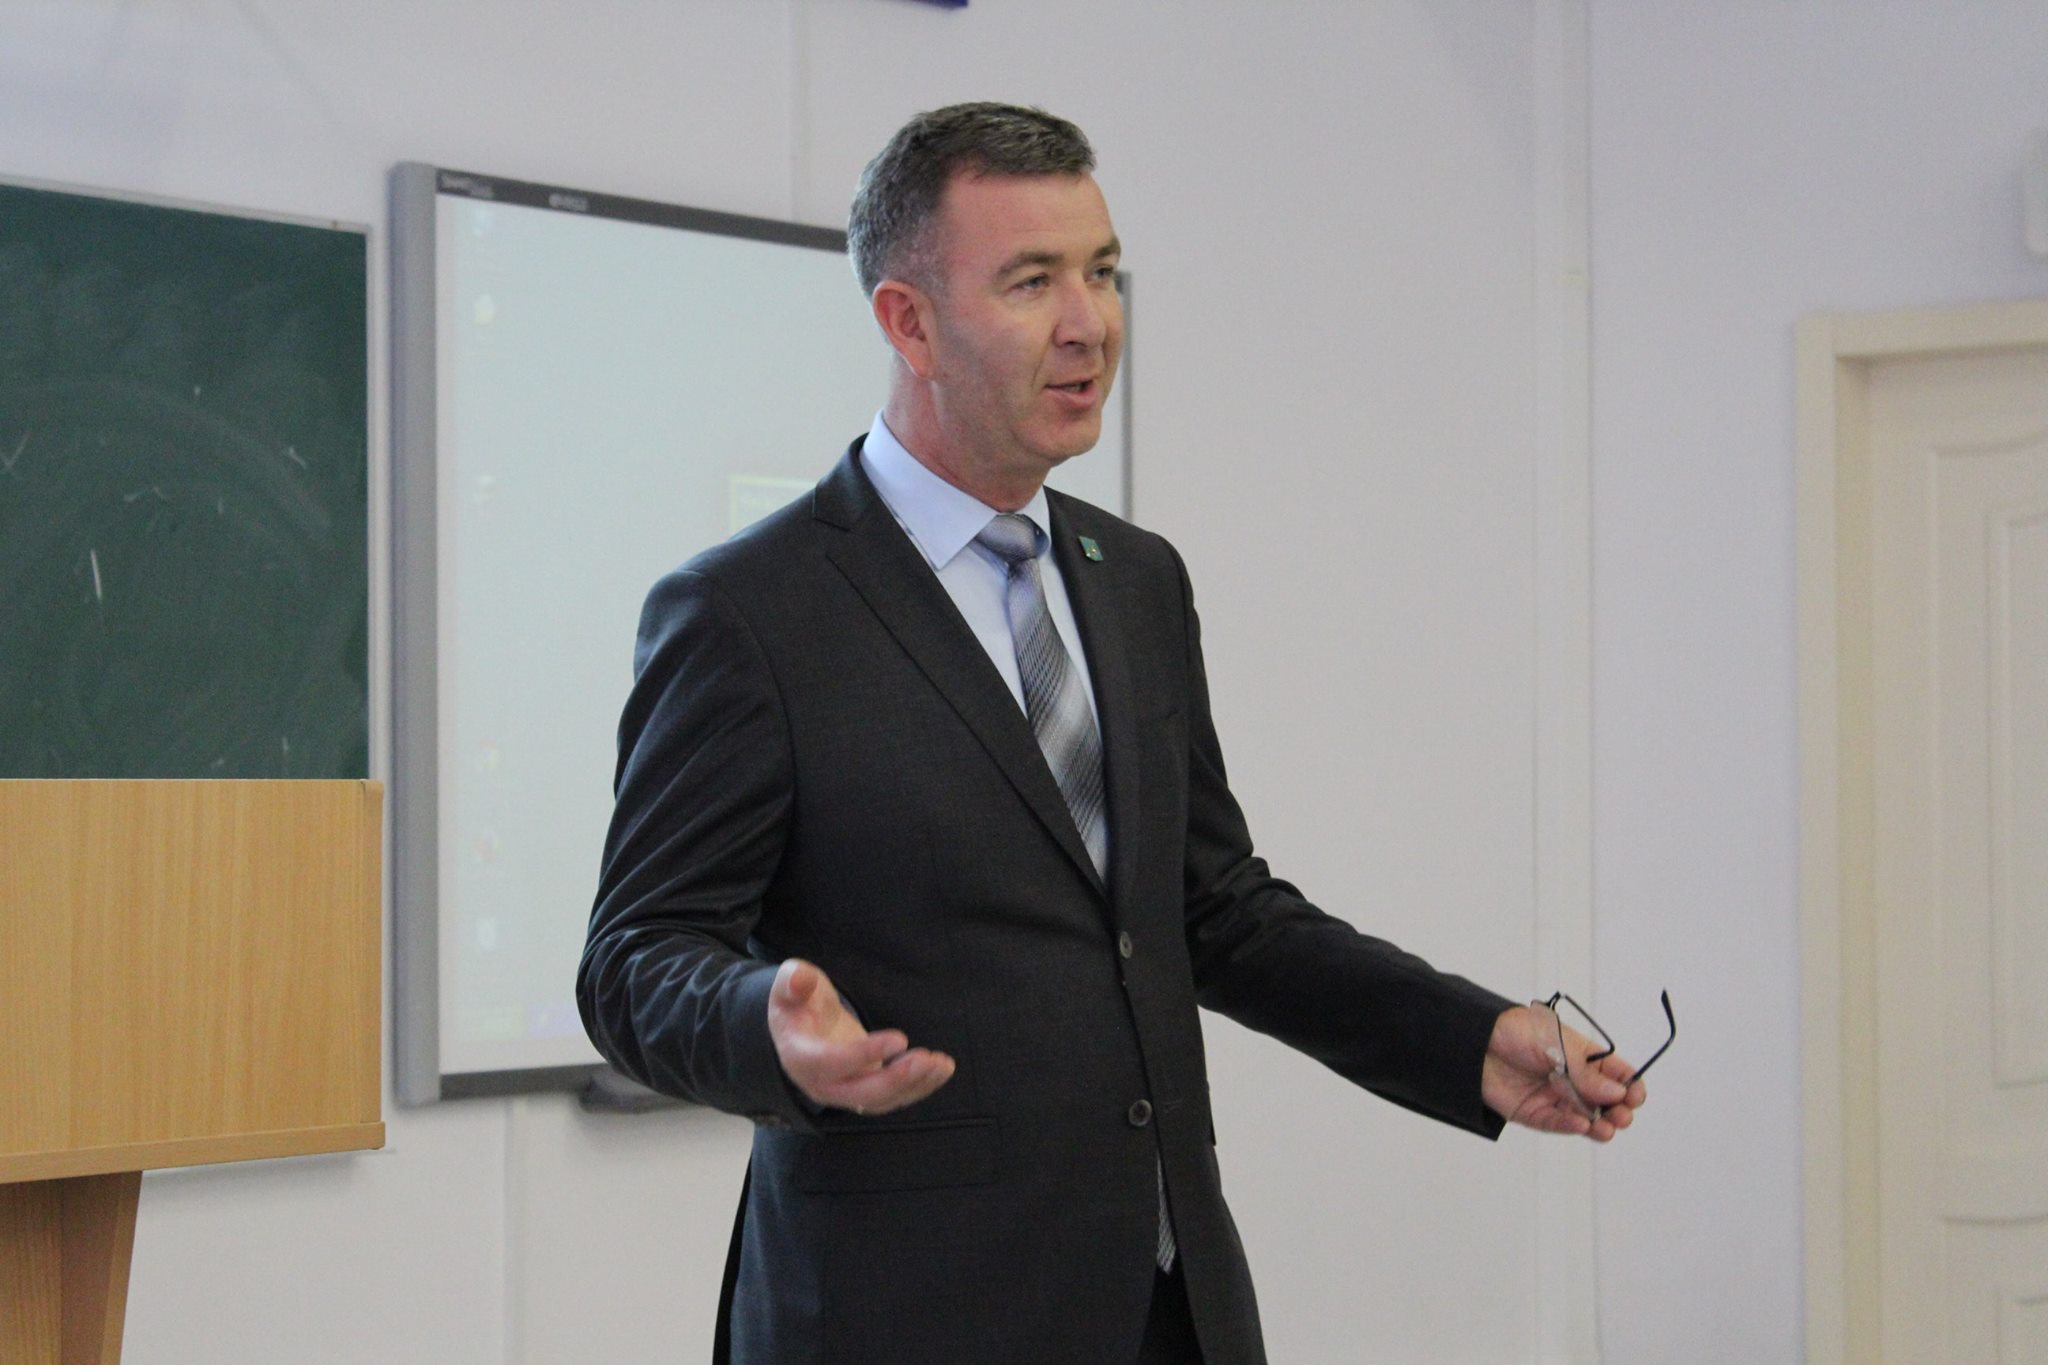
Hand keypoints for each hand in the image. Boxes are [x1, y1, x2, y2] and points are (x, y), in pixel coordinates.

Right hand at [767, 958, 955, 1115]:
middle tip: (926, 1059)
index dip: (864, 1054)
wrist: (802, 1027)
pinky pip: (893, 1098)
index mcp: (799, 1057)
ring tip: (942, 1064)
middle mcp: (820, 1085)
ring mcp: (844, 1093)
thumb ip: (793, 981)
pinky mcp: (864, 1092)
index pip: (831, 1064)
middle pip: (860, 1094)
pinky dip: (919, 1087)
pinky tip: (941, 1069)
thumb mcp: (789, 984)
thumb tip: (800, 979)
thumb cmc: (798, 1001)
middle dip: (896, 1080)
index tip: (900, 1038)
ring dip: (915, 1085)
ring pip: (882, 1101)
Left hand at [1481, 1004, 1646, 1141]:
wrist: (1475, 1041)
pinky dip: (1572, 1126)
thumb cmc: (1517, 1031)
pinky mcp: (1535, 1113)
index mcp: (1584, 1058)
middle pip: (1607, 1102)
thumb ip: (1584, 1070)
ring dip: (1601, 1125)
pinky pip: (1559, 1124)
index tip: (1635, 1095)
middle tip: (1622, 1114)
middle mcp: (1574, 1080)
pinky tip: (1582, 1125)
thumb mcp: (1556, 1042)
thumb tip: (1616, 1092)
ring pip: (1588, 1119)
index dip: (1630, 1086)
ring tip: (1607, 1127)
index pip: (1617, 1075)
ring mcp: (1555, 1098)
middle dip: (1619, 1110)